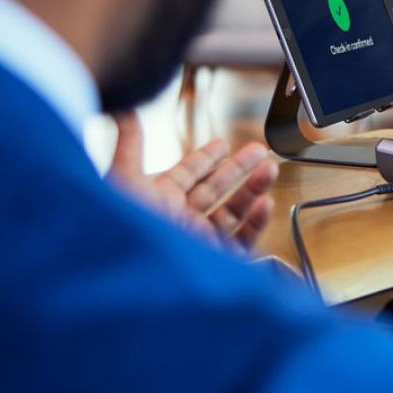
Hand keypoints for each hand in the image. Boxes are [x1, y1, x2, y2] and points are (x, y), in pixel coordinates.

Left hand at [109, 112, 275, 250]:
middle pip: (215, 188)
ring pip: (233, 210)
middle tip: (258, 150)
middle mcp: (180, 219)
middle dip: (238, 167)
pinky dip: (256, 222)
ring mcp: (198, 239)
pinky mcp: (215, 261)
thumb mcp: (123, 180)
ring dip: (253, 188)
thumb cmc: (123, 229)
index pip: (187, 174)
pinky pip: (242, 239)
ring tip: (269, 168)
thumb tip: (125, 114)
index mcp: (158, 199)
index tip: (221, 145)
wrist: (133, 278)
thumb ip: (129, 146)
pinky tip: (265, 203)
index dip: (205, 157)